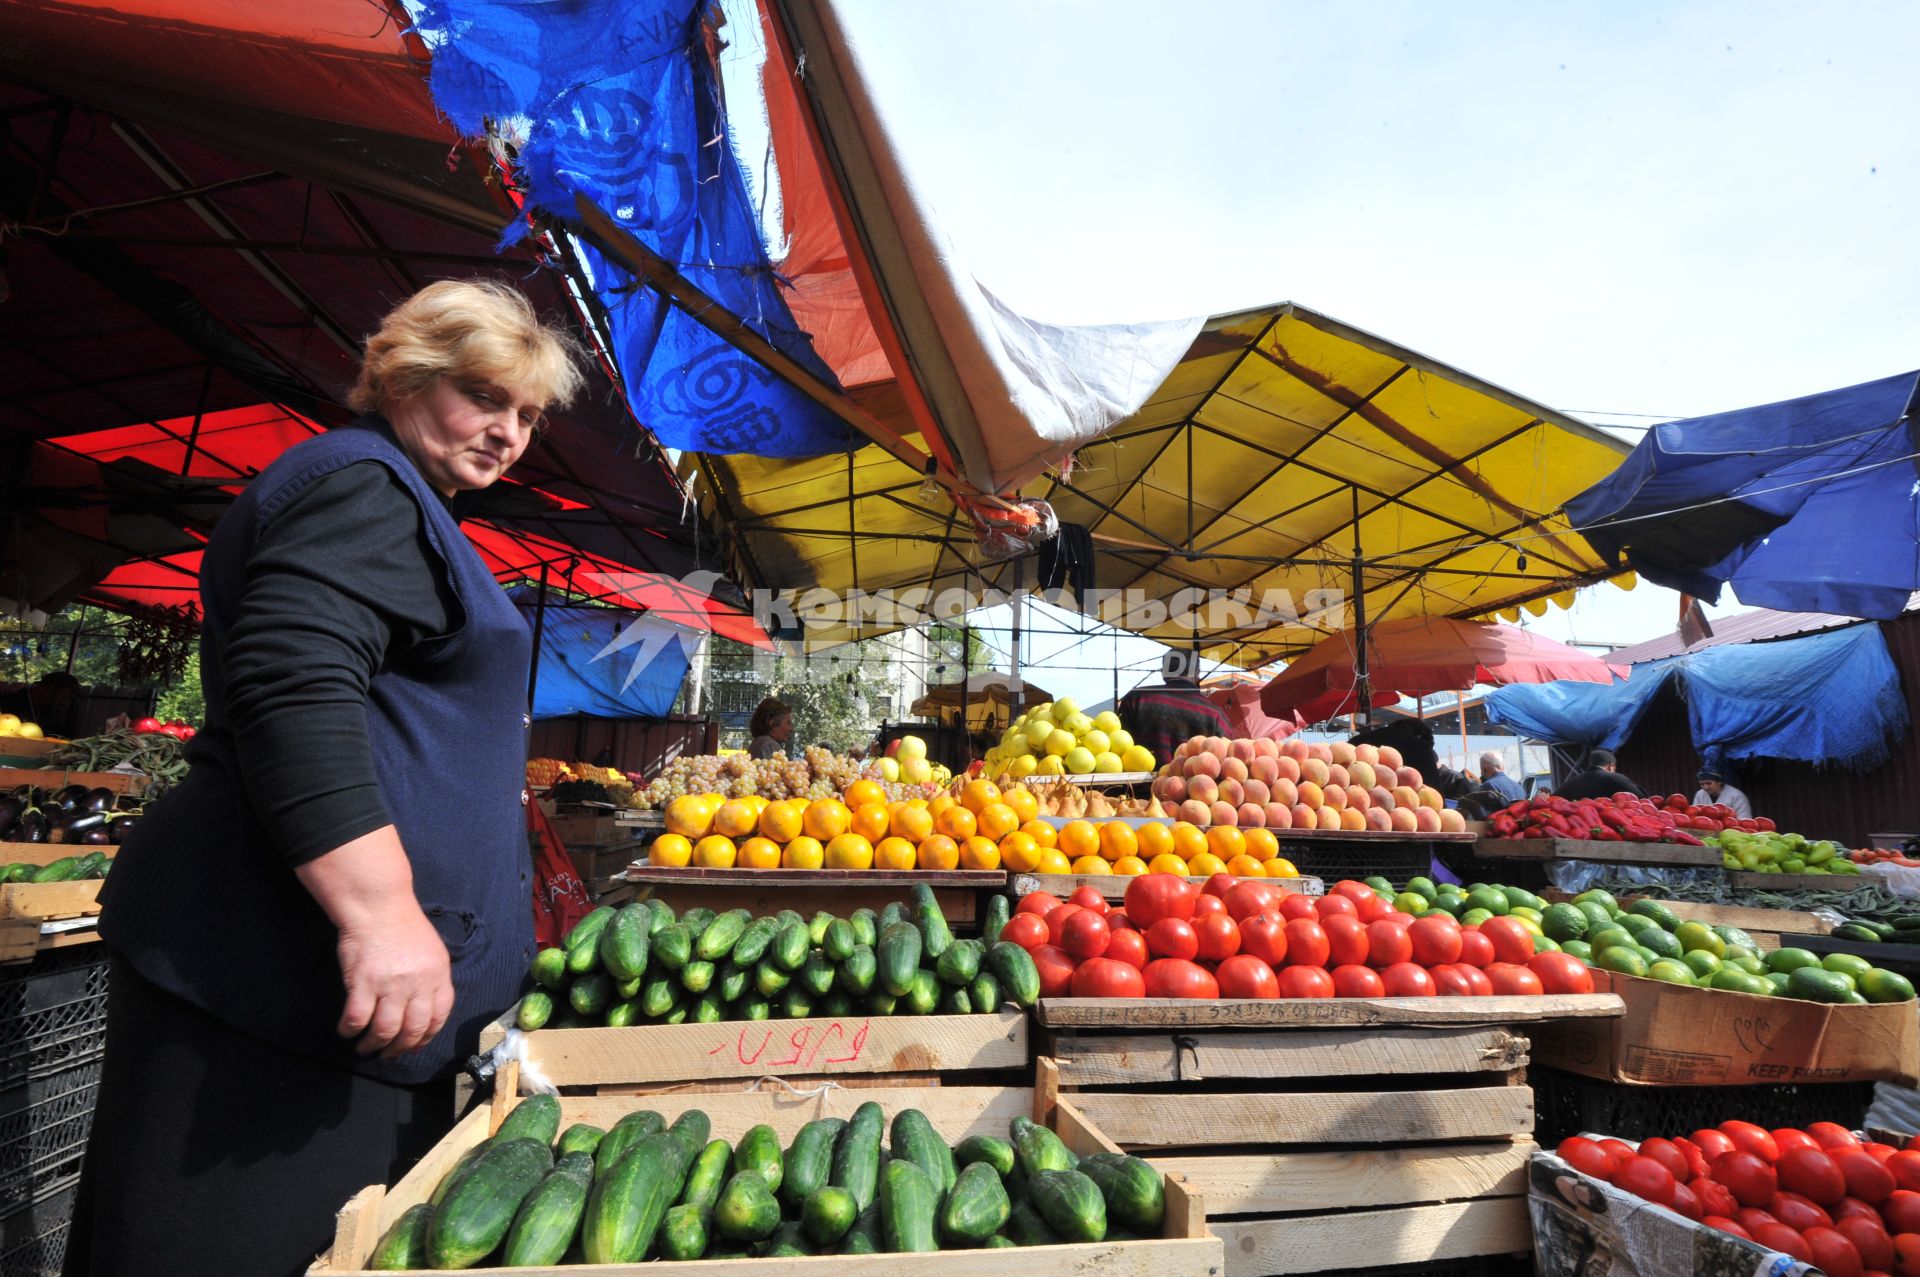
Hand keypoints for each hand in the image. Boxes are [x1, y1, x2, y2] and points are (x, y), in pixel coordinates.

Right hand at [334, 902, 454, 1057]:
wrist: (378, 906)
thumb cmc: (404, 927)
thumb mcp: (432, 952)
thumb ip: (432, 981)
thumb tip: (425, 1015)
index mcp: (438, 975)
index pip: (439, 1017)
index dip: (426, 1037)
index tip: (414, 1046)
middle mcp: (417, 983)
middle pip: (413, 1030)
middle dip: (399, 1049)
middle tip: (387, 1054)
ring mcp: (390, 984)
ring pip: (385, 1030)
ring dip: (374, 1045)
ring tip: (366, 1048)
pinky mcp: (363, 982)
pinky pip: (357, 1018)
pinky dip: (350, 1030)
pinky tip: (346, 1031)